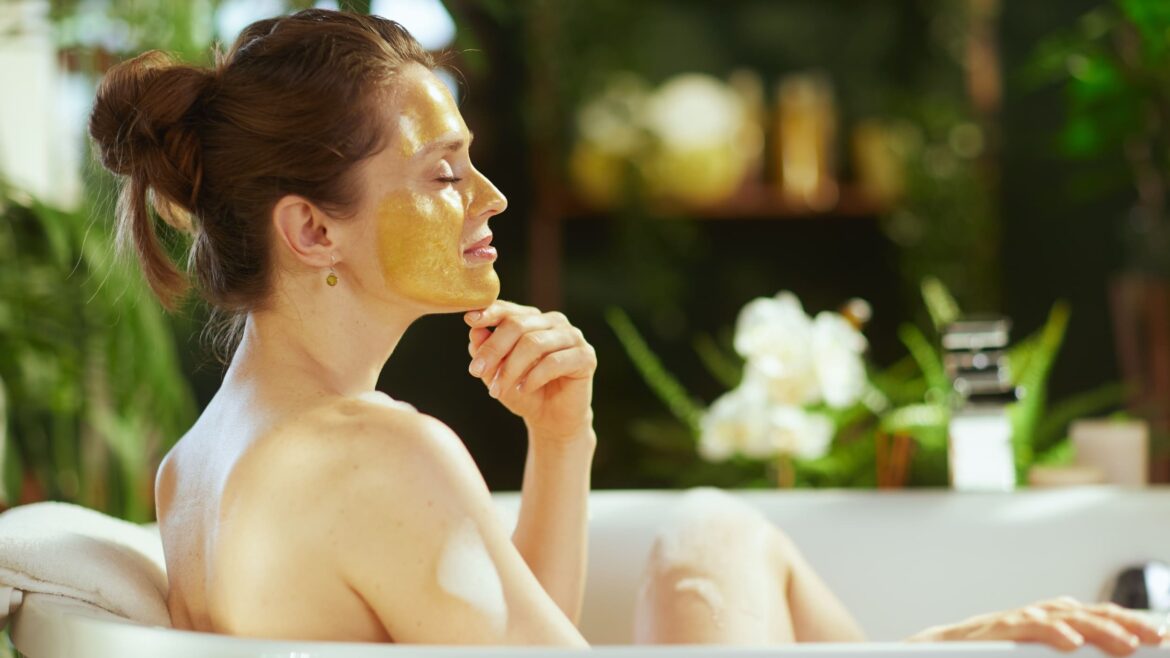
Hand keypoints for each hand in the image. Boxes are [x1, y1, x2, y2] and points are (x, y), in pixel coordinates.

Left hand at [465, 301, 596, 442]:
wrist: (552, 420)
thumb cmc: (523, 392)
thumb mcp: (497, 373)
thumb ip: (486, 351)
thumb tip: (474, 331)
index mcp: (532, 319)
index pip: (509, 309)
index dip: (489, 312)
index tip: (470, 320)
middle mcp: (553, 322)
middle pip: (518, 325)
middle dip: (493, 349)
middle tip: (475, 371)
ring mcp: (572, 337)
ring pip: (534, 343)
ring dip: (511, 368)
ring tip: (497, 390)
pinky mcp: (586, 356)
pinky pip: (554, 362)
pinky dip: (533, 377)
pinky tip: (523, 389)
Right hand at [910, 597, 1163, 655]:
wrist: (938, 651)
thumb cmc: (991, 657)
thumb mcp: (1035, 655)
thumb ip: (1065, 653)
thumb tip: (1104, 654)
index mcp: (1055, 621)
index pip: (1100, 617)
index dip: (1132, 623)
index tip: (1163, 636)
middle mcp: (1042, 614)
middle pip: (1091, 613)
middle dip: (1128, 624)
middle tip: (1159, 638)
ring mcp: (1021, 619)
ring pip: (1067, 617)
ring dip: (1100, 630)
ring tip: (1128, 645)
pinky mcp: (1000, 629)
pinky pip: (1029, 626)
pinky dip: (1052, 632)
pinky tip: (1072, 643)